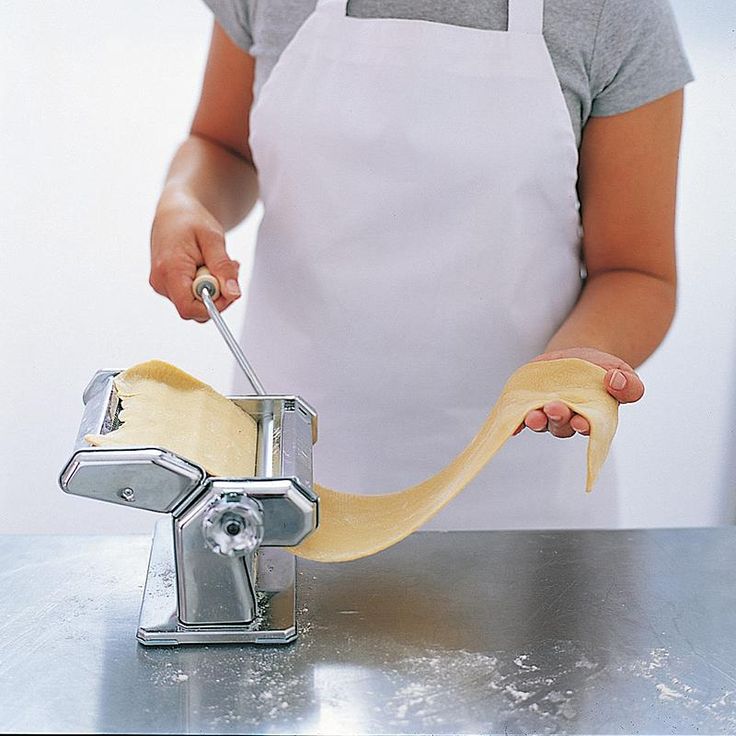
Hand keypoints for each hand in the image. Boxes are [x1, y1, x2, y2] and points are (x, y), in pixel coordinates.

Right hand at [149, 191, 240, 320]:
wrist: (175, 212)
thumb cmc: (190, 220)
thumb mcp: (213, 239)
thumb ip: (223, 267)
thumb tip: (233, 294)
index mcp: (169, 270)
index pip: (189, 308)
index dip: (214, 306)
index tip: (228, 288)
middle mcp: (161, 283)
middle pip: (195, 309)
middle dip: (219, 294)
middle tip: (230, 268)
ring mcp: (163, 286)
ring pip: (196, 305)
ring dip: (215, 289)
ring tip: (219, 263)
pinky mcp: (168, 286)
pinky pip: (192, 298)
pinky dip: (207, 287)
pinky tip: (210, 268)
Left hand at [514, 347, 644, 437]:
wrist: (578, 357)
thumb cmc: (603, 371)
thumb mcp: (621, 372)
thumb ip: (628, 384)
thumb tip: (615, 381)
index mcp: (591, 417)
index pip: (587, 427)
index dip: (583, 426)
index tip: (581, 422)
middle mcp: (567, 419)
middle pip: (560, 425)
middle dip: (557, 418)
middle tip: (555, 408)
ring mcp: (546, 411)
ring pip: (540, 421)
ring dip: (535, 419)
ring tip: (533, 414)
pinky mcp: (529, 401)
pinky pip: (519, 414)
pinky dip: (515, 421)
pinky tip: (512, 424)